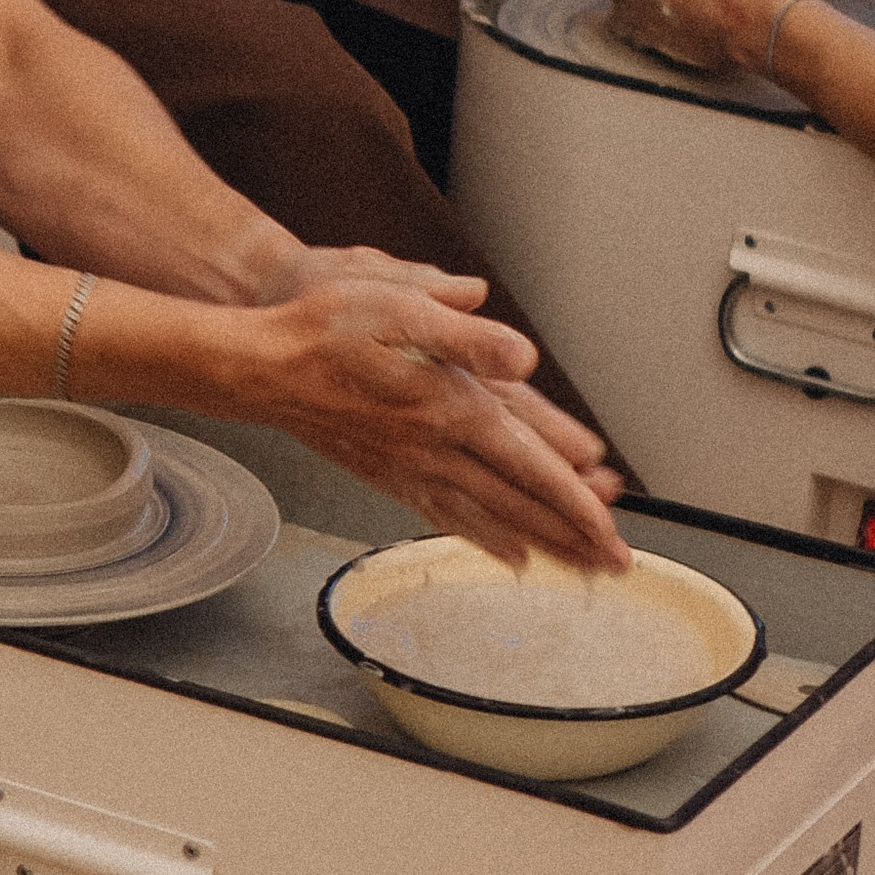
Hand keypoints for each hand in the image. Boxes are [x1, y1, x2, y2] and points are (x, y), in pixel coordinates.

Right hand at [247, 254, 628, 570]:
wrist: (259, 366)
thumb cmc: (323, 328)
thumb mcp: (397, 306)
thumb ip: (464, 335)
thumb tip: (522, 358)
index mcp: (448, 406)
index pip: (526, 461)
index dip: (571, 496)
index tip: (609, 523)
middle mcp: (434, 447)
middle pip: (517, 501)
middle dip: (570, 534)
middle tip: (615, 563)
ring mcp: (409, 467)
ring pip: (489, 516)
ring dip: (539, 543)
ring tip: (577, 568)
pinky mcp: (387, 474)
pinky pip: (446, 515)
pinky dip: (483, 538)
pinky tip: (506, 553)